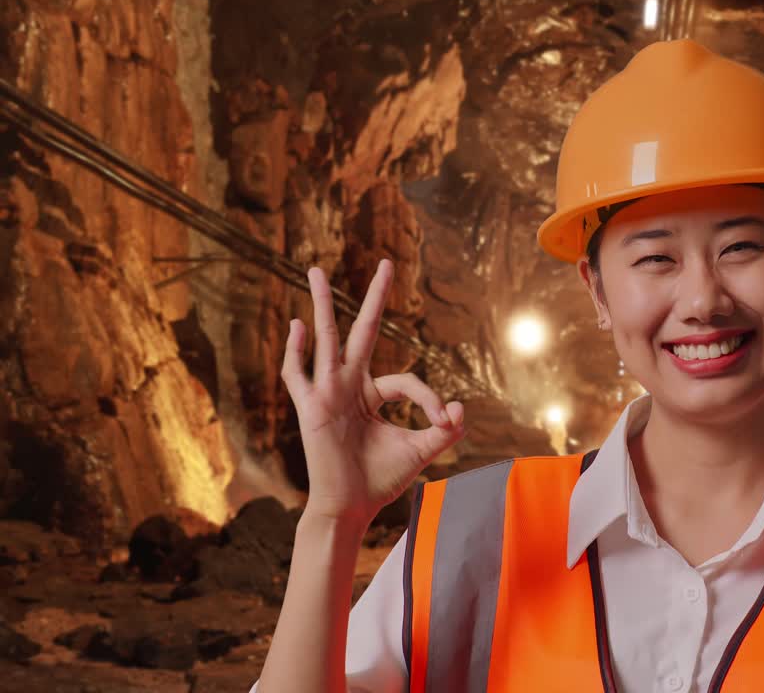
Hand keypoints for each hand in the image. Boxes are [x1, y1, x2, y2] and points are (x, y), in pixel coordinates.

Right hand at [280, 259, 464, 526]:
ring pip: (327, 340)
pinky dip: (296, 351)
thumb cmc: (380, 479)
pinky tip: (297, 326)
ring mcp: (328, 394)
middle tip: (386, 263)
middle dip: (374, 298)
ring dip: (322, 305)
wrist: (352, 508)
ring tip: (317, 270)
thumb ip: (444, 430)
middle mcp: (349, 386)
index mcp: (373, 395)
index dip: (429, 398)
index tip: (444, 420)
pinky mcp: (310, 408)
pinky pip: (297, 375)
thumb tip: (460, 406)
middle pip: (363, 332)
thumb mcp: (421, 451)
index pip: (406, 380)